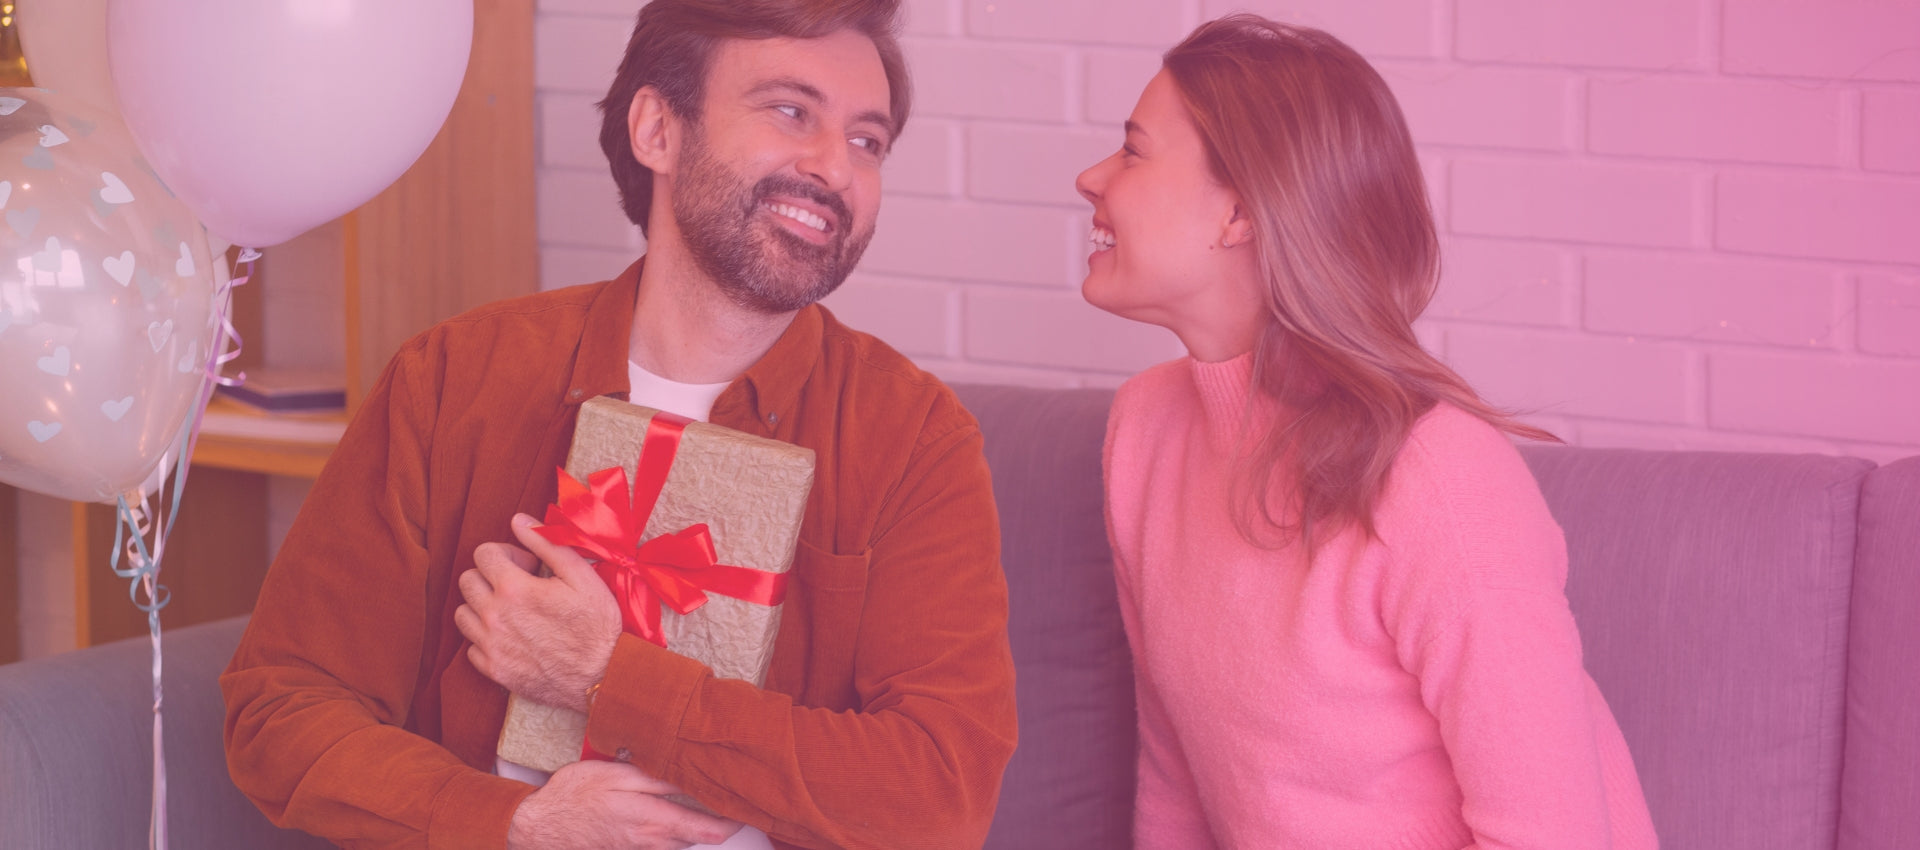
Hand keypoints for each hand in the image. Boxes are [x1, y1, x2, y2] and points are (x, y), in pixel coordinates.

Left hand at [455, 513, 622, 711]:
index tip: (528, 565)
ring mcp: (491, 646)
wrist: (603, 676)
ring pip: (462, 613)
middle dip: (490, 575)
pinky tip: (512, 636)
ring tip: (512, 610)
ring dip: (482, 606)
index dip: (507, 552)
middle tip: (520, 585)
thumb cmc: (597, 625)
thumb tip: (518, 521)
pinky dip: (485, 638)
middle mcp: (494, 616)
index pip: (483, 553)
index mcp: (514, 589)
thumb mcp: (581, 575)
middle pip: (467, 580)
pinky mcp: (494, 670)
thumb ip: (546, 543)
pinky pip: (470, 646)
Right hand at [507, 760, 743, 849]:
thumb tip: (692, 778)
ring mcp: (638, 849)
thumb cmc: (576, 794)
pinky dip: (674, 835)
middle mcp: (651, 841)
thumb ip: (658, 779)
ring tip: (709, 809)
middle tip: (733, 805)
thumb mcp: (618, 775)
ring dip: (696, 831)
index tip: (746, 809)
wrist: (540, 824)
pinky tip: (674, 818)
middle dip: (718, 826)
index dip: (733, 823)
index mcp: (653, 820)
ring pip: (680, 844)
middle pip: (698, 840)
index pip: (708, 830)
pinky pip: (661, 846)